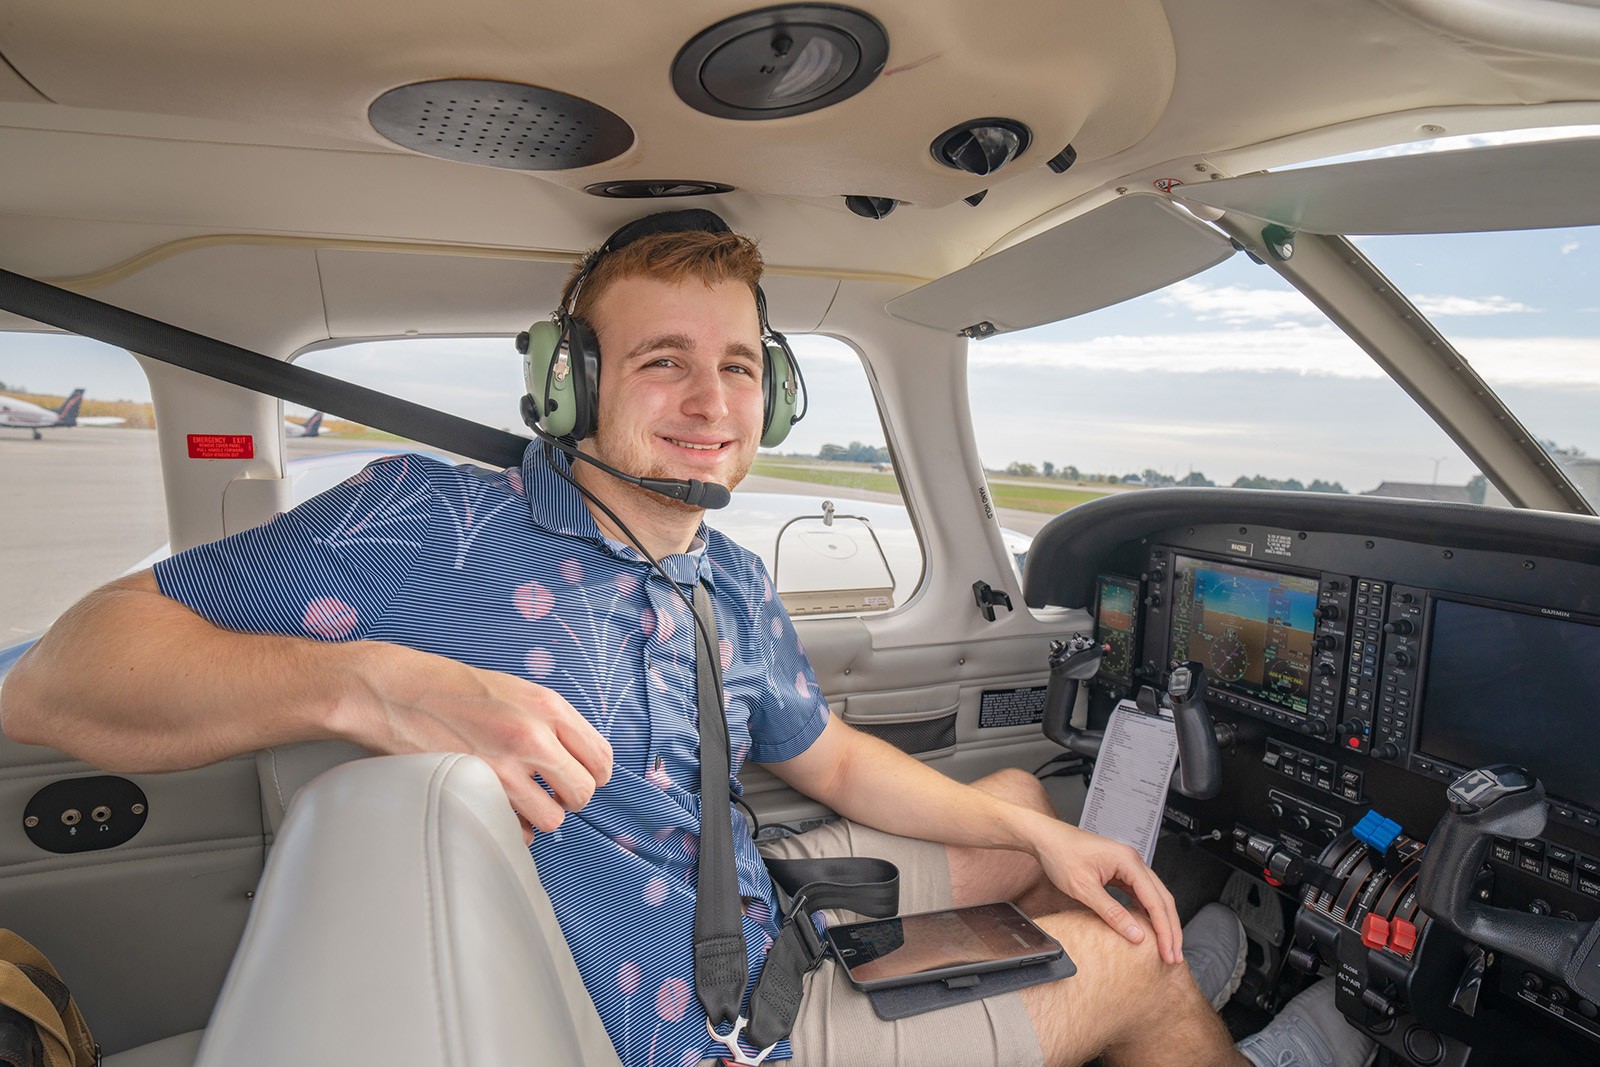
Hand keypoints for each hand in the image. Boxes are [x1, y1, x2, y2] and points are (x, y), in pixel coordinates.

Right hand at [344, 643, 612, 838]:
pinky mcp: (476, 790)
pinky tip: (498, 806)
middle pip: (583, 793)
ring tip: (521, 800)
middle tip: (550, 792)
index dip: (594, 774)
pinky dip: (512, 826)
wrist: (394, 691)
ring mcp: (504, 766)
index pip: (601, 757)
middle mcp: (534, 736)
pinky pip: (516, 829)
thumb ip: (551, 721)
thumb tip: (578, 757)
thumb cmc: (452, 689)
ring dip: (540, 815)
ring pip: (553, 819)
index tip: (580, 777)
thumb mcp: (515, 690)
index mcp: (549, 707)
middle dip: (570, 798)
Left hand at [1031, 821, 1181, 963]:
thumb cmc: (1061, 855)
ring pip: (1154, 896)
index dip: (1165, 930)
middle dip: (1171, 929)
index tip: (1168, 952)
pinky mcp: (1120, 870)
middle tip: (1174, 955)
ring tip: (1165, 946)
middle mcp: (1133, 860)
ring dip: (1161, 921)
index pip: (1156, 901)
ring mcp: (1128, 865)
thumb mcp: (1084, 889)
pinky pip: (1141, 893)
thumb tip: (1135, 934)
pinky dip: (1147, 912)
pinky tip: (1148, 927)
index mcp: (1128, 861)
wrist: (1046, 838)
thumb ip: (1112, 912)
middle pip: (1162, 898)